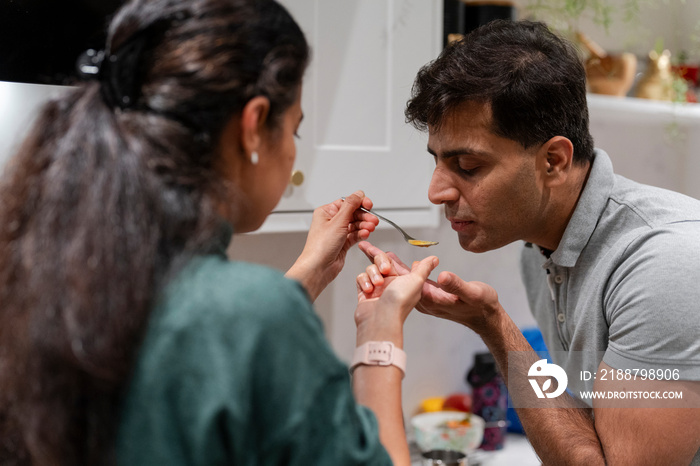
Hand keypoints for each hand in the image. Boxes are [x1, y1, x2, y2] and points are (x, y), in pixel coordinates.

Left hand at [286, 191, 378, 301]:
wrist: (318, 267)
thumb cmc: (320, 246)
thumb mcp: (337, 222)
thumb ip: (350, 206)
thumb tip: (358, 194)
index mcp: (326, 212)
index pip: (346, 203)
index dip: (359, 203)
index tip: (369, 205)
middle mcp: (331, 222)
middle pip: (353, 214)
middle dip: (364, 217)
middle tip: (373, 220)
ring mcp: (337, 233)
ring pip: (355, 225)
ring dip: (364, 226)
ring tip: (370, 228)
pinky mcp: (343, 243)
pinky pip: (355, 235)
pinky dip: (361, 234)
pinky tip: (366, 234)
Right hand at [355, 254, 438, 345]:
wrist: (383, 319)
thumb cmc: (400, 301)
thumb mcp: (417, 281)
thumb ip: (424, 268)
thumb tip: (435, 259)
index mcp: (401, 278)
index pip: (390, 259)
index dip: (384, 253)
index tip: (376, 247)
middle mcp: (388, 282)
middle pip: (378, 261)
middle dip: (380, 262)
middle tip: (385, 271)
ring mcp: (376, 288)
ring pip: (369, 269)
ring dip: (372, 274)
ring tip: (377, 285)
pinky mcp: (365, 294)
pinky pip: (361, 278)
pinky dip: (364, 282)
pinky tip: (369, 290)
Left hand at [357, 241, 501, 334]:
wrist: (484, 317)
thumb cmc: (480, 306)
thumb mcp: (472, 293)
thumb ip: (456, 285)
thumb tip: (442, 275)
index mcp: (427, 298)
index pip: (401, 278)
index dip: (385, 263)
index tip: (370, 251)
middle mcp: (420, 299)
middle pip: (394, 278)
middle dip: (379, 261)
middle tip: (364, 246)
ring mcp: (422, 298)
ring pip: (399, 280)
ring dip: (387, 265)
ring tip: (375, 252)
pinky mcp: (427, 295)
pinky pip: (408, 281)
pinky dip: (400, 269)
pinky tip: (395, 262)